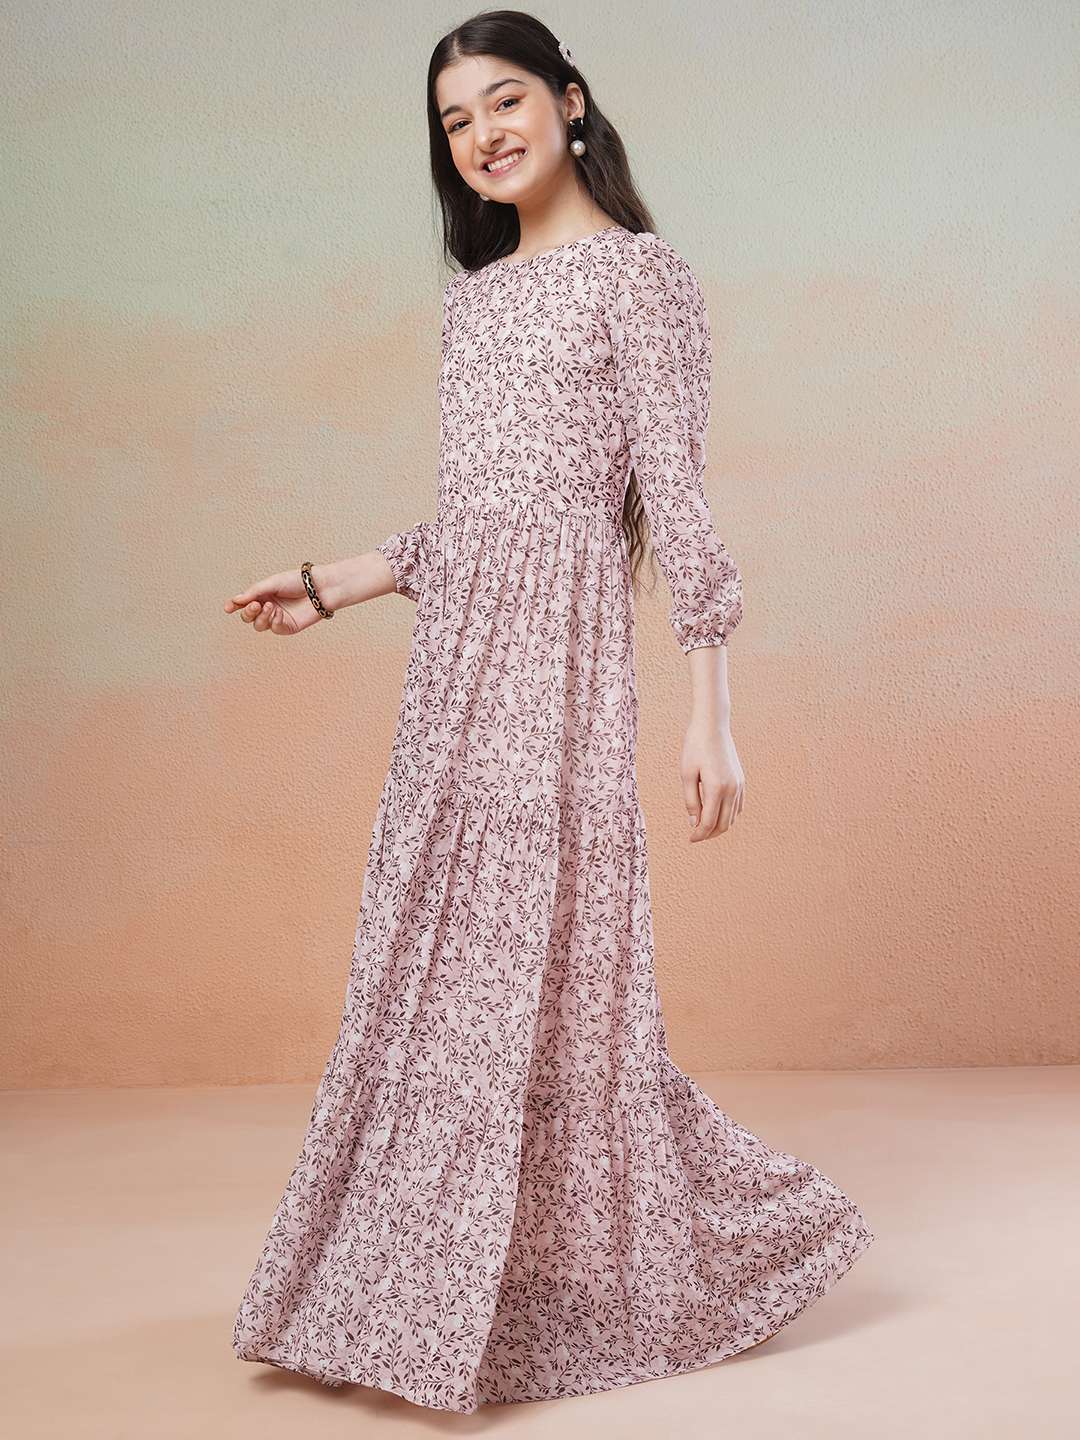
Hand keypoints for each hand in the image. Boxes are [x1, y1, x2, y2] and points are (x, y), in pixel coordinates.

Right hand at [223, 566, 326, 635]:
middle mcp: (268, 607)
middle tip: (255, 605)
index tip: (228, 608)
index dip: (234, 606)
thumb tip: (235, 601)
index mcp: (262, 595)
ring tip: (271, 606)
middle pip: (248, 617)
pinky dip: (274, 621)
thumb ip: (254, 592)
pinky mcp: (288, 627)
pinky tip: (279, 613)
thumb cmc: (297, 581)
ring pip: (259, 626)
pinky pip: (274, 629)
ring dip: (261, 617)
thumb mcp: (272, 583)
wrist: (319, 588)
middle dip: (248, 612)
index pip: (243, 603)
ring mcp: (277, 618)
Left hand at [681, 718, 744, 840]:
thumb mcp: (686, 774)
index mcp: (716, 788)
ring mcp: (739, 785)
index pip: (708, 822)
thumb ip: (690, 801)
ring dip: (719, 826)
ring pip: (732, 817)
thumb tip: (694, 823)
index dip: (699, 834)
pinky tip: (716, 814)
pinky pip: (737, 806)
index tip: (690, 839)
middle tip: (695, 835)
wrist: (712, 726)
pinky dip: (728, 815)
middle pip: (723, 824)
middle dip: (709, 834)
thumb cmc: (695, 747)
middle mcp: (732, 789)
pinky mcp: (741, 780)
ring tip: (703, 826)